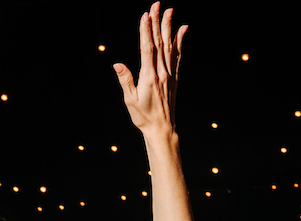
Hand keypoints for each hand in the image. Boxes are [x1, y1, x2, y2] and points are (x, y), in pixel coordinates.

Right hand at [115, 4, 185, 137]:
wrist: (162, 128)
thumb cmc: (143, 116)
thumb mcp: (130, 100)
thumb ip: (126, 80)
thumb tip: (118, 64)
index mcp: (149, 77)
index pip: (147, 49)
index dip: (146, 31)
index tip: (146, 16)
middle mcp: (162, 72)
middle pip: (159, 43)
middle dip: (158, 22)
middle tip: (157, 5)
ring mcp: (170, 74)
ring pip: (169, 46)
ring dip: (169, 27)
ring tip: (169, 11)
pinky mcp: (174, 77)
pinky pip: (178, 56)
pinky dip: (180, 42)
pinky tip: (182, 30)